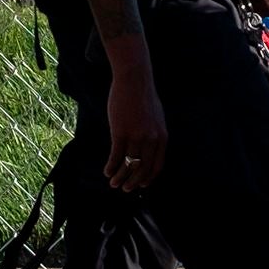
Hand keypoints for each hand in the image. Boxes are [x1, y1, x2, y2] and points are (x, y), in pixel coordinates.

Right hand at [101, 64, 168, 192]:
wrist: (134, 80)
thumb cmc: (144, 97)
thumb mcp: (156, 118)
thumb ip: (154, 134)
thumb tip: (149, 148)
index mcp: (162, 137)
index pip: (157, 165)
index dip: (148, 177)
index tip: (142, 185)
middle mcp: (151, 140)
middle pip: (142, 169)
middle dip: (133, 182)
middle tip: (125, 188)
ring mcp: (136, 137)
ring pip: (128, 165)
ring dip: (119, 177)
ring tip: (113, 183)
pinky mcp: (120, 133)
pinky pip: (116, 156)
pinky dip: (111, 166)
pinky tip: (106, 170)